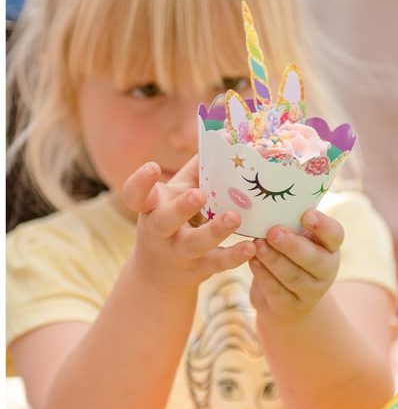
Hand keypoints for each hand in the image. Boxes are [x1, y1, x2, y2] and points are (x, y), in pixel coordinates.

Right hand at [122, 157, 255, 294]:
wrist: (160, 273)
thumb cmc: (174, 219)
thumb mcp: (176, 194)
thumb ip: (196, 169)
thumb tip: (224, 136)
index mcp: (152, 207)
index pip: (135, 195)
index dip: (140, 182)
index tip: (152, 167)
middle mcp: (160, 230)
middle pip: (164, 221)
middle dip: (180, 208)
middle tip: (199, 195)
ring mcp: (178, 251)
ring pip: (193, 244)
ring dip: (214, 232)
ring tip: (234, 218)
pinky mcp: (199, 268)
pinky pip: (217, 263)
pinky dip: (234, 257)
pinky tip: (251, 247)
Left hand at [248, 209, 343, 322]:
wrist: (287, 299)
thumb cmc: (290, 256)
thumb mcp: (298, 239)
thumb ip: (291, 222)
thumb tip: (270, 189)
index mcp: (330, 247)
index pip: (335, 235)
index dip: (323, 226)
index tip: (306, 214)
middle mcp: (326, 270)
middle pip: (314, 259)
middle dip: (293, 245)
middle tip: (273, 232)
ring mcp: (311, 291)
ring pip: (293, 276)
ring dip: (274, 260)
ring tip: (257, 245)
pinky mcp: (291, 306)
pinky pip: (277, 291)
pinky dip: (263, 276)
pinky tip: (252, 262)